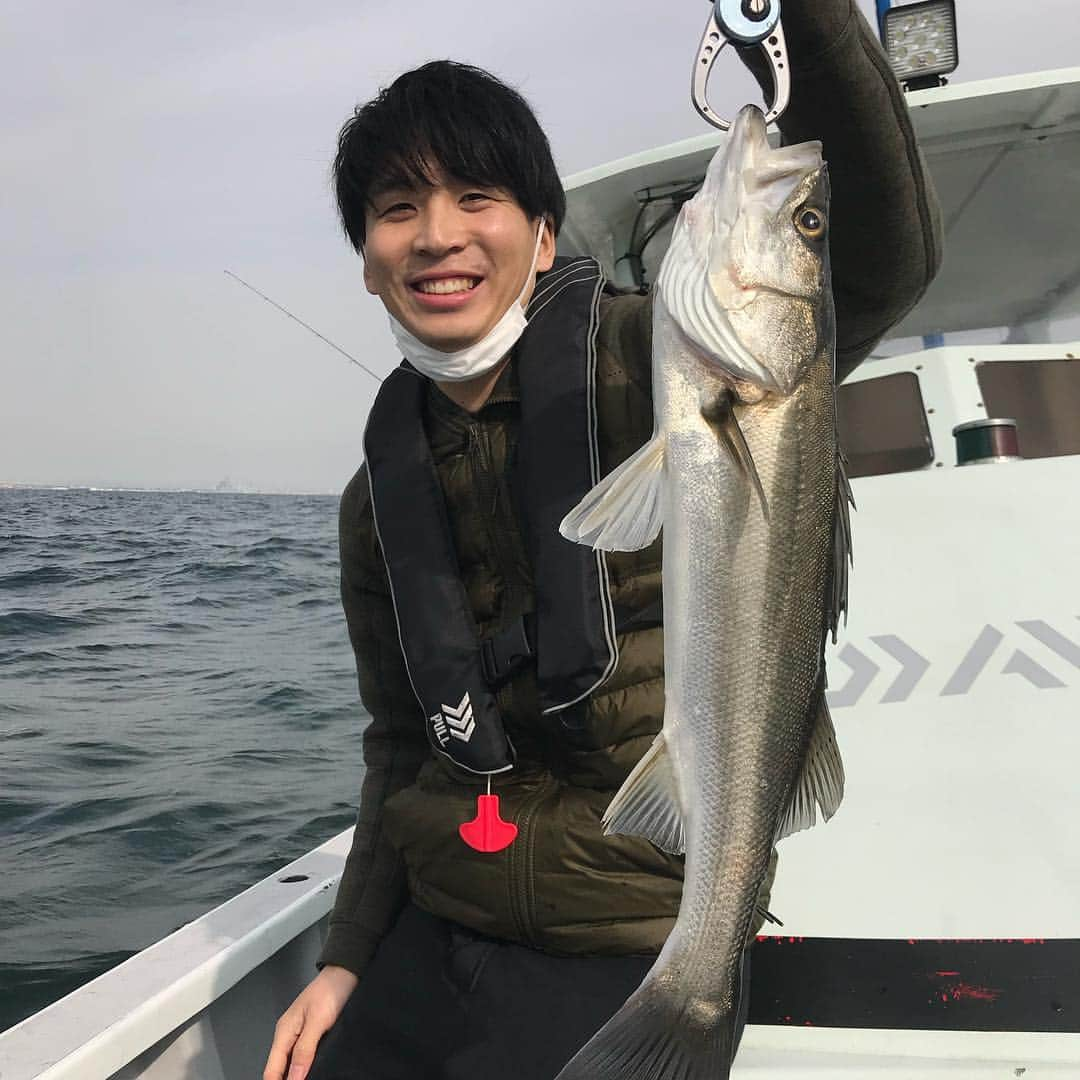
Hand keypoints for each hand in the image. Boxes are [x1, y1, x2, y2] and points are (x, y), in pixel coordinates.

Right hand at [263, 965, 358, 1079]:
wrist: (344, 973)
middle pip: (279, 1069)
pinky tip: (312, 1072)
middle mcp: (289, 1035)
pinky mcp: (311, 1034)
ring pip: (291, 1064)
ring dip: (296, 1076)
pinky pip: (303, 1057)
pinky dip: (305, 1068)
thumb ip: (305, 1049)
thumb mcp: (318, 1021)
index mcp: (284, 1032)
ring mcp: (299, 1035)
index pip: (272, 1069)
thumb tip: (294, 1078)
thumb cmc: (330, 990)